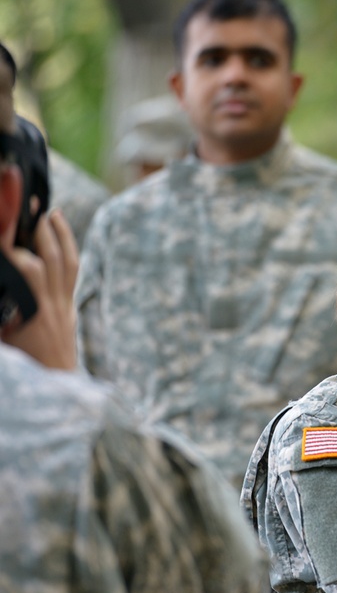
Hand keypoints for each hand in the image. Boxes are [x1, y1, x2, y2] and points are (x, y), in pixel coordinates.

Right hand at [0, 209, 78, 369]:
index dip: (16, 247)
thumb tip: (4, 287)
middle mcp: (53, 307)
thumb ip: (3, 310)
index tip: (6, 229)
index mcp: (33, 314)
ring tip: (50, 211)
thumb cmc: (23, 367)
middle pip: (52, 260)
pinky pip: (73, 275)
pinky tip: (60, 236)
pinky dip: (68, 250)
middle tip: (30, 203)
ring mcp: (64, 307)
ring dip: (59, 235)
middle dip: (41, 230)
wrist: (54, 389)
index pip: (28, 271)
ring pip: (68, 264)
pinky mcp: (69, 310)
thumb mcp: (4, 339)